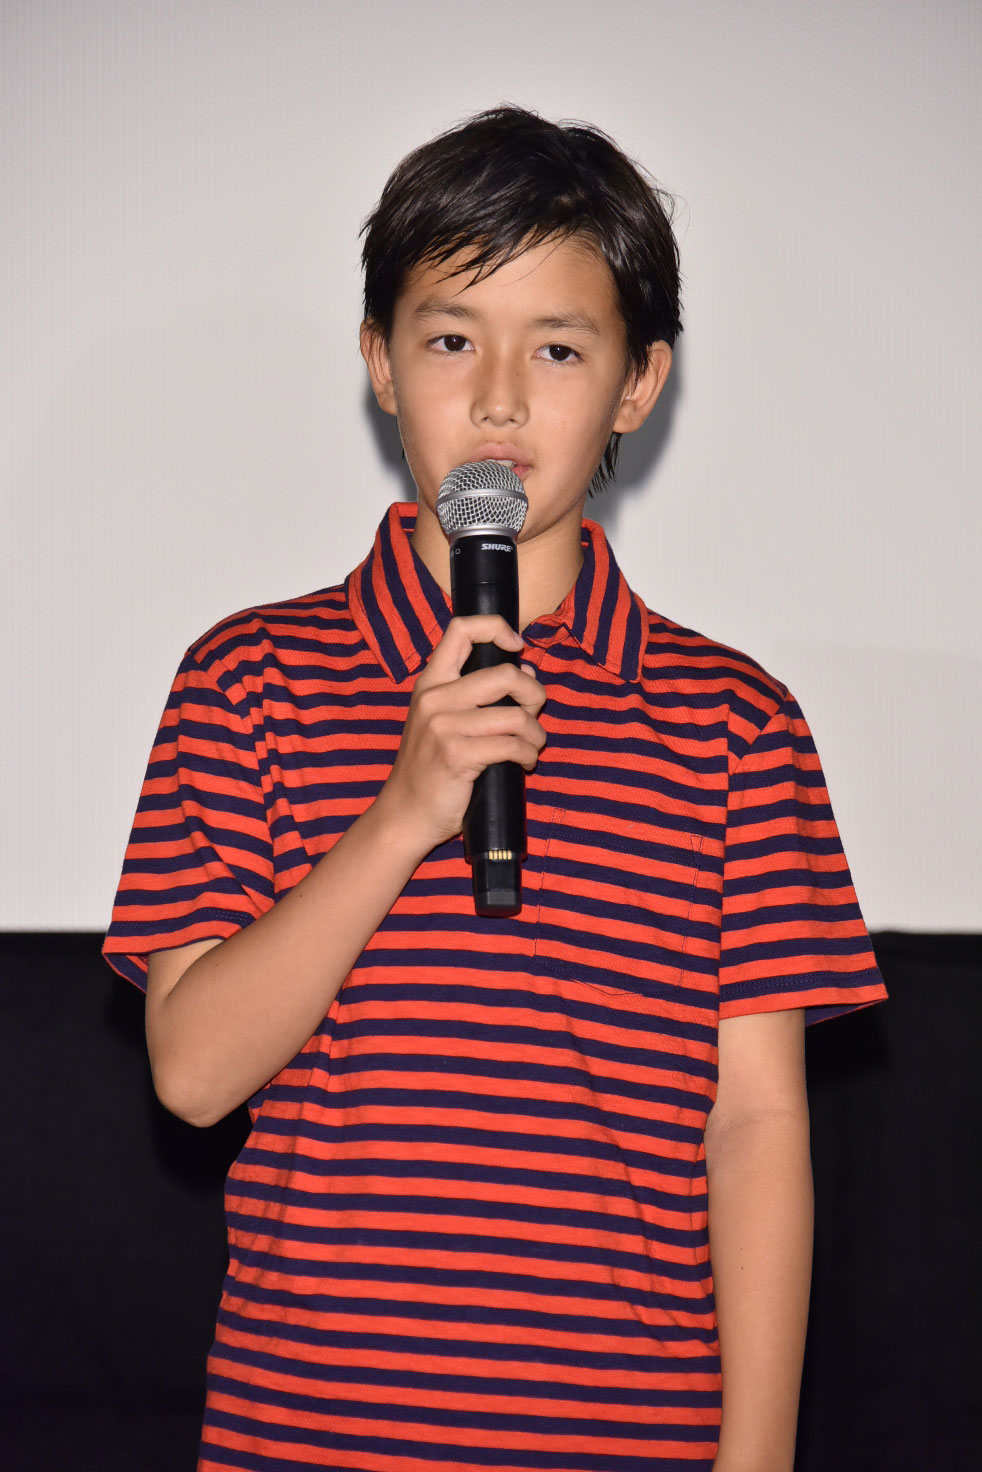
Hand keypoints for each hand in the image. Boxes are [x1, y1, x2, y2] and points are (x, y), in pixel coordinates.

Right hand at [377, 615, 546, 853]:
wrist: (404, 814)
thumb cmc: (431, 768)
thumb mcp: (442, 721)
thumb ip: (477, 695)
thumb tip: (527, 671)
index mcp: (430, 682)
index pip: (462, 629)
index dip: (496, 628)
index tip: (516, 647)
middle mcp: (434, 698)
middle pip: (505, 674)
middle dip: (534, 695)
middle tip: (533, 715)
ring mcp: (443, 726)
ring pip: (516, 715)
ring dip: (535, 734)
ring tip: (531, 746)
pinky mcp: (457, 755)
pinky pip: (512, 745)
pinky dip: (528, 755)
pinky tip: (524, 763)